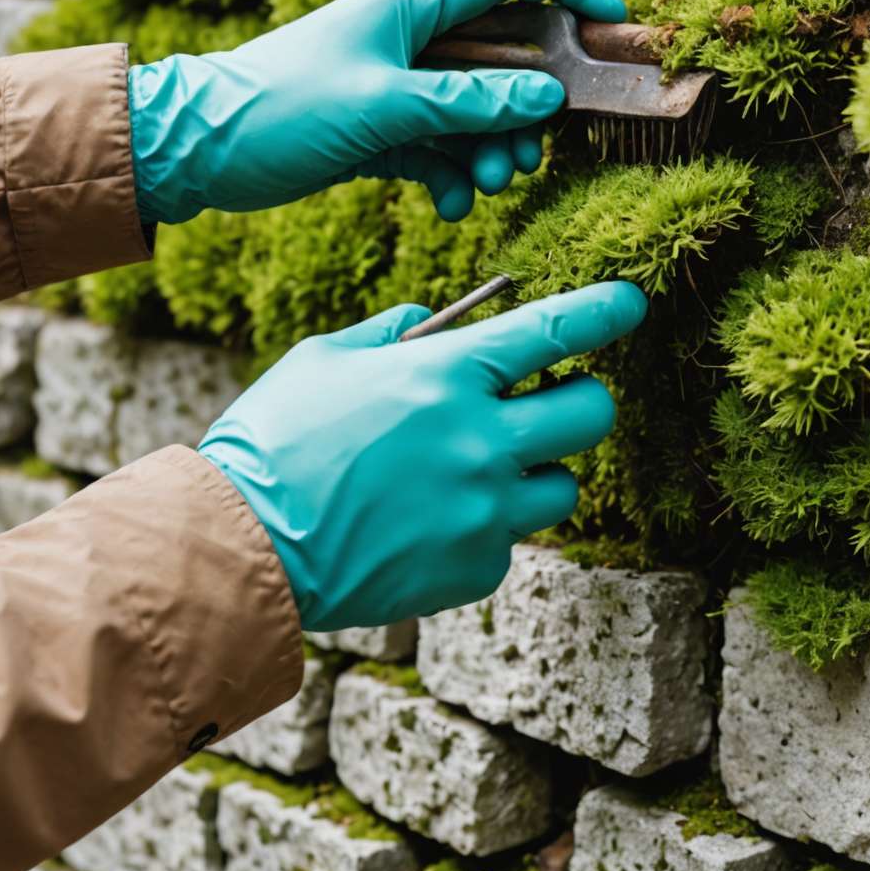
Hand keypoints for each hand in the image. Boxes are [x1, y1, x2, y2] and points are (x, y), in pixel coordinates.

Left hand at [128, 0, 625, 225]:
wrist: (196, 150)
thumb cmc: (279, 107)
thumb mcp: (381, 105)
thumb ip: (467, 104)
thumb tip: (547, 99)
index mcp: (413, 4)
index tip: (612, 23)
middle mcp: (413, 38)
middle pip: (506, 58)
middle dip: (529, 108)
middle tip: (531, 154)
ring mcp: (399, 85)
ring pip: (478, 111)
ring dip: (493, 150)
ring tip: (488, 185)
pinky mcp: (383, 131)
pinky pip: (442, 149)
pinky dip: (453, 176)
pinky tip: (450, 204)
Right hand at [198, 281, 648, 630]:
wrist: (238, 548)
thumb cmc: (274, 440)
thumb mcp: (325, 358)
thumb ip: (395, 332)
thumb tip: (438, 319)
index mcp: (445, 375)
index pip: (556, 331)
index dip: (606, 310)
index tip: (631, 302)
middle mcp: (480, 441)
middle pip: (592, 413)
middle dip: (580, 399)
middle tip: (546, 402)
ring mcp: (483, 511)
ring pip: (562, 485)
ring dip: (534, 471)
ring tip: (472, 474)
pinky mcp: (475, 568)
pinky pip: (511, 539)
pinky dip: (484, 528)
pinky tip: (428, 523)